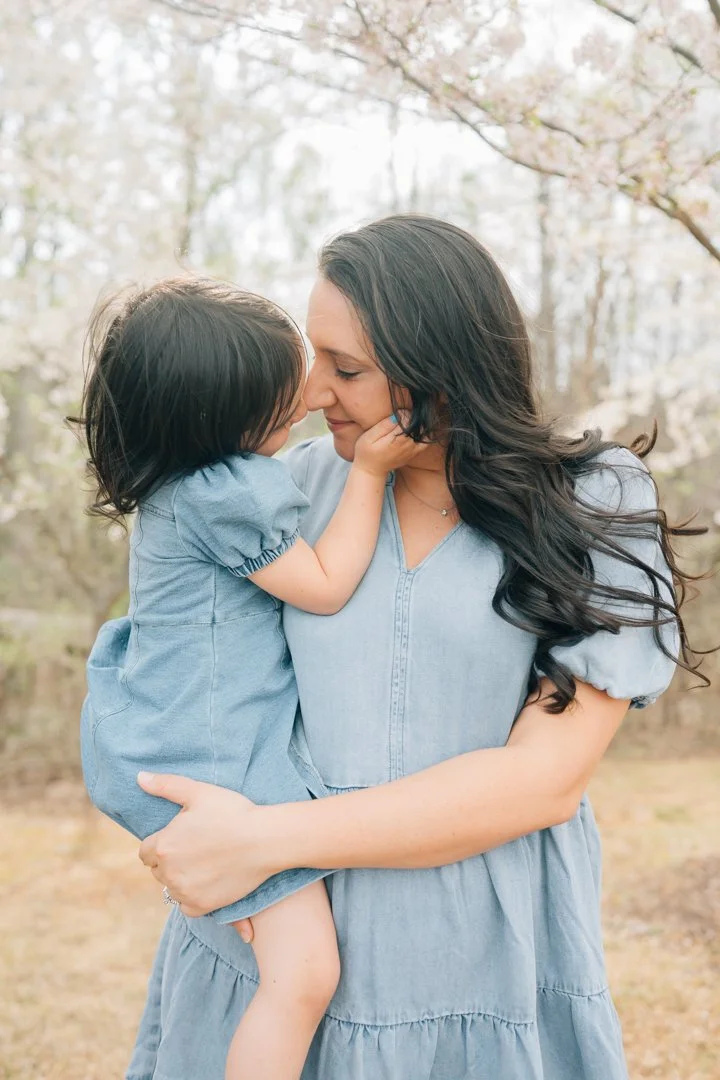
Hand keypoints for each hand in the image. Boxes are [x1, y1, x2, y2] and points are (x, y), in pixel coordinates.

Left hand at [136, 771, 273, 937]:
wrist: (265, 840)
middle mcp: (169, 872)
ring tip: (205, 863)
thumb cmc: (233, 812)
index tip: (180, 839)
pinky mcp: (202, 906)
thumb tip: (140, 777)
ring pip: (172, 888)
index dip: (162, 844)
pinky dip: (193, 897)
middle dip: (171, 861)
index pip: (146, 853)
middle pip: (158, 871)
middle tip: (196, 848)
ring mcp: (185, 892)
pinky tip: (209, 881)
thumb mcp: (199, 792)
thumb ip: (166, 785)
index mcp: (164, 845)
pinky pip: (186, 906)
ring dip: (181, 878)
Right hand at [353, 412, 423, 476]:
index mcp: (397, 440)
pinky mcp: (414, 454)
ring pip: (423, 432)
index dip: (404, 413)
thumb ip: (384, 426)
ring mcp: (413, 451)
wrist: (371, 471)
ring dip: (417, 425)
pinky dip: (423, 434)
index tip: (396, 413)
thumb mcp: (369, 437)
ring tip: (406, 425)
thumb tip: (398, 416)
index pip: (409, 419)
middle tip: (400, 418)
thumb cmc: (366, 452)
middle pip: (417, 425)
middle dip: (411, 418)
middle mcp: (408, 446)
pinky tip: (414, 431)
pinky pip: (425, 441)